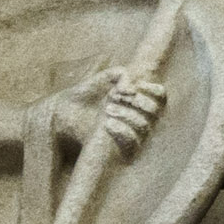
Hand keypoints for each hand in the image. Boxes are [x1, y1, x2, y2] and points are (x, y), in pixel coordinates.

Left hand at [48, 70, 166, 153]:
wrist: (63, 114)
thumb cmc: (84, 95)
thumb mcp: (102, 78)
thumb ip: (120, 74)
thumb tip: (131, 90)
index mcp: (137, 99)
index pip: (161, 97)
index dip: (152, 90)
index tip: (133, 87)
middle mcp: (138, 117)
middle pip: (154, 111)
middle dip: (136, 101)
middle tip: (114, 96)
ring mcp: (131, 135)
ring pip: (144, 126)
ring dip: (127, 115)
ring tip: (107, 109)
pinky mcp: (120, 149)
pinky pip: (132, 143)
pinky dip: (121, 131)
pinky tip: (107, 124)